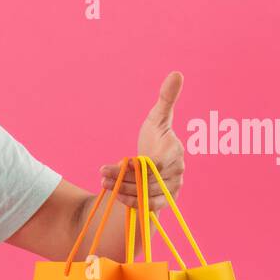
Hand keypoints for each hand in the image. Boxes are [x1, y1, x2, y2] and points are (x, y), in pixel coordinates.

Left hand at [99, 71, 184, 210]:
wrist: (153, 163)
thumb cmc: (155, 137)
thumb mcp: (157, 118)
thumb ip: (166, 99)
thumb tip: (176, 73)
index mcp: (175, 151)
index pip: (156, 164)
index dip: (138, 166)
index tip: (122, 161)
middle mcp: (177, 171)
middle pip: (148, 181)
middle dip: (123, 178)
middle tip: (102, 173)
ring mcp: (172, 188)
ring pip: (146, 194)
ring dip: (123, 190)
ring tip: (103, 183)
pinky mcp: (164, 201)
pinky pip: (149, 206)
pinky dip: (131, 202)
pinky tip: (115, 195)